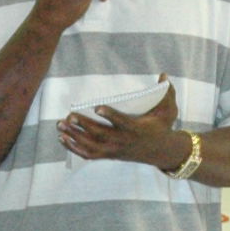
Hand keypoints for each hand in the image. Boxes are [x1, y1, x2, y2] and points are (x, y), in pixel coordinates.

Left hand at [60, 83, 183, 167]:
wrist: (161, 152)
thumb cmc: (162, 127)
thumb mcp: (169, 111)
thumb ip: (167, 93)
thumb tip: (164, 75)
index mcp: (136, 128)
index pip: (121, 122)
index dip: (110, 115)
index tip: (97, 107)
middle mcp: (123, 141)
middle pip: (101, 135)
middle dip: (84, 126)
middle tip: (69, 115)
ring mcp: (114, 150)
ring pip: (91, 145)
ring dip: (74, 136)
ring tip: (60, 124)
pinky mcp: (109, 155)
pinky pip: (89, 154)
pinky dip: (74, 148)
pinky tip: (63, 138)